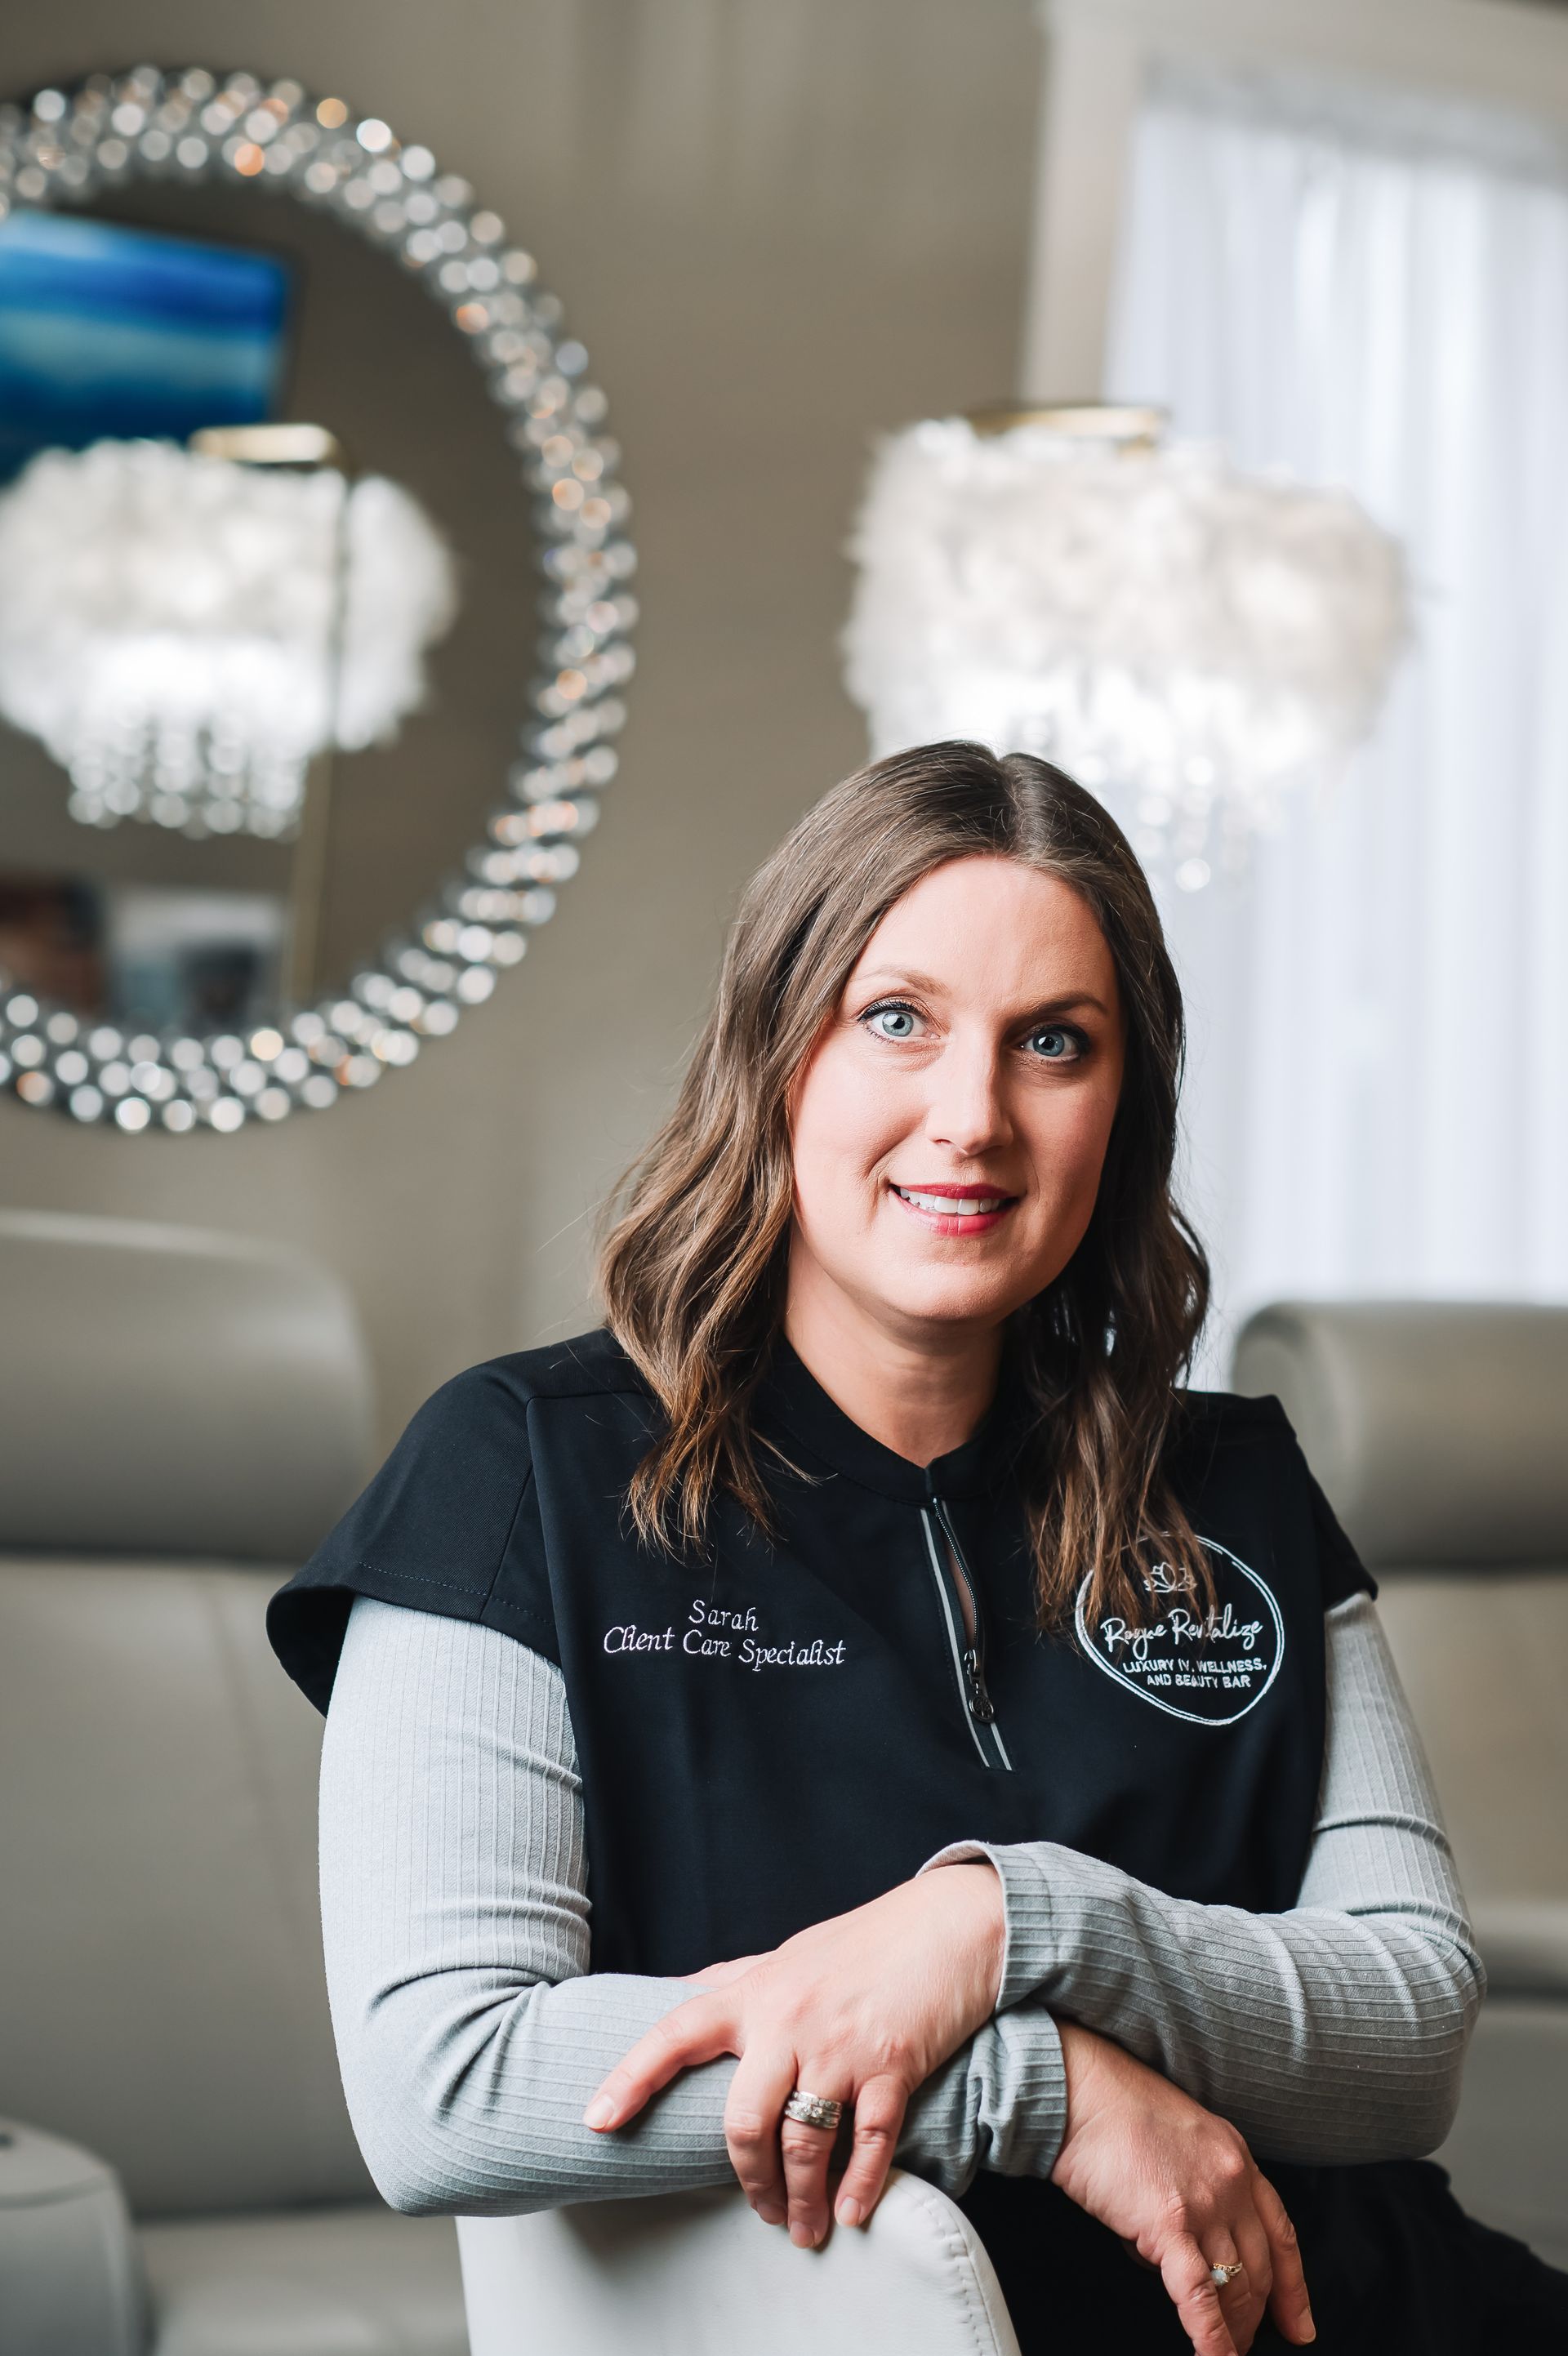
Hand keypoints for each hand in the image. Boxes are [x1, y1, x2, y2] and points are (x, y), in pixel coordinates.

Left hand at [584, 1863, 1004, 2246]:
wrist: (947, 1926)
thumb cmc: (863, 1943)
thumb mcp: (789, 1954)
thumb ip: (736, 1977)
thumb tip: (681, 1989)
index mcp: (755, 1993)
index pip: (676, 2034)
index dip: (631, 2078)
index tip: (596, 2121)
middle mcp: (789, 2021)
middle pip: (744, 2122)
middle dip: (747, 2181)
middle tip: (759, 2212)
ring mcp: (841, 2047)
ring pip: (803, 2144)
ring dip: (801, 2199)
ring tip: (806, 2228)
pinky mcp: (893, 2066)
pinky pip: (869, 2142)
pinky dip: (860, 2187)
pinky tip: (853, 2211)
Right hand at [1051, 2023, 1314, 2355]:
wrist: (1082, 2089)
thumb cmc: (1116, 2110)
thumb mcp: (1181, 2140)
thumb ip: (1199, 2189)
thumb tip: (1187, 2248)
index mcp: (1237, 2157)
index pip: (1282, 2235)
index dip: (1294, 2289)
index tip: (1301, 2326)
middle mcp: (1231, 2181)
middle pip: (1261, 2269)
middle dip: (1257, 2318)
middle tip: (1247, 2345)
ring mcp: (1205, 2202)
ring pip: (1235, 2285)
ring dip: (1235, 2329)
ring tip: (1227, 2352)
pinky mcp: (1170, 2223)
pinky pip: (1200, 2294)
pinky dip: (1211, 2336)